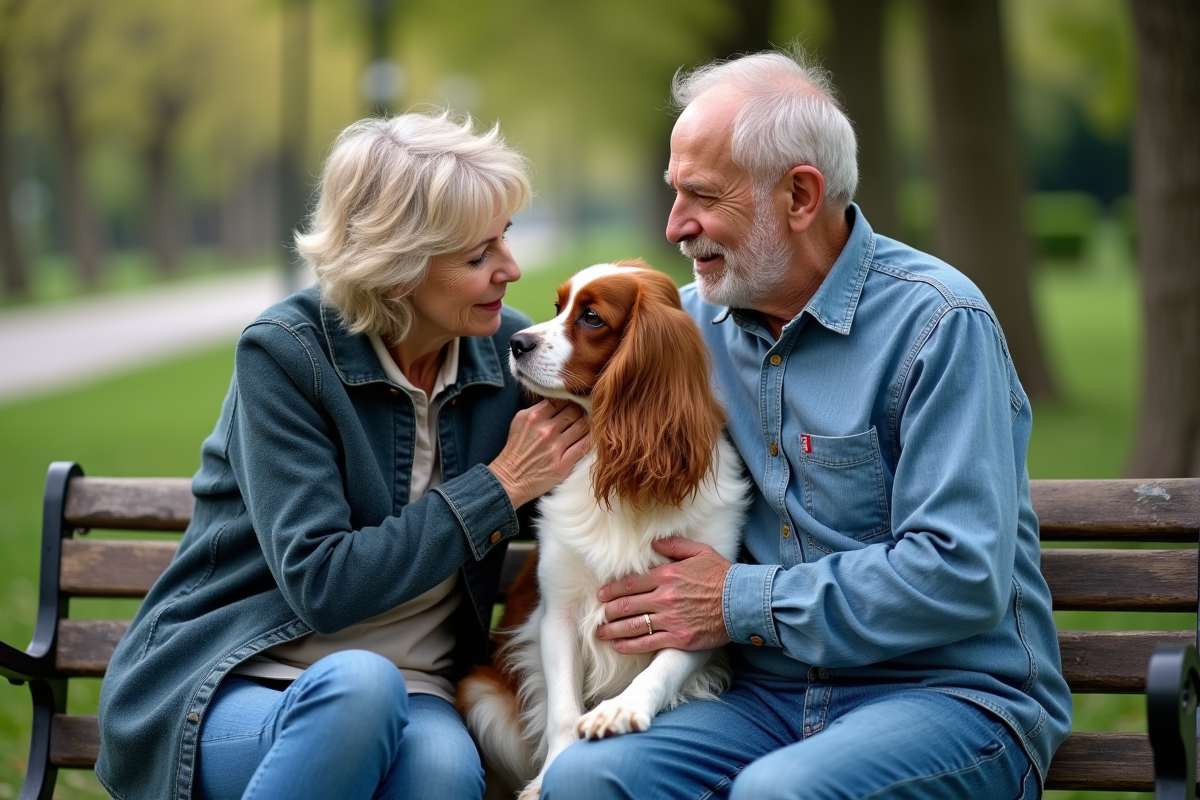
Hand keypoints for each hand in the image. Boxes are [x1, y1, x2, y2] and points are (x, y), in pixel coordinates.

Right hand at [489, 399, 589, 507]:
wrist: (510, 479)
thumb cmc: (516, 450)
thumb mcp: (520, 421)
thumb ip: (538, 409)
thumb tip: (558, 399)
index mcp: (534, 416)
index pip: (561, 399)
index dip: (571, 399)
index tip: (576, 401)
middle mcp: (546, 429)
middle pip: (575, 411)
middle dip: (582, 410)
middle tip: (587, 413)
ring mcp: (555, 447)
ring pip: (582, 426)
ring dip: (588, 424)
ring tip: (590, 425)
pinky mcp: (562, 463)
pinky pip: (584, 446)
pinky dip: (591, 440)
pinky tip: (593, 438)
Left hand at [595, 536, 731, 653]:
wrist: (743, 601)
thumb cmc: (722, 575)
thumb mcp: (700, 552)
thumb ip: (674, 546)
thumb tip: (654, 543)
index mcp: (667, 575)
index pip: (630, 583)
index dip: (611, 590)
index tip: (600, 596)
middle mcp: (665, 597)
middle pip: (626, 605)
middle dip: (608, 611)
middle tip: (597, 615)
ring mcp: (671, 619)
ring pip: (633, 625)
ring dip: (613, 629)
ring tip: (601, 632)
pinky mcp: (679, 638)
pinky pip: (648, 642)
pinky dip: (629, 645)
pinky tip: (619, 645)